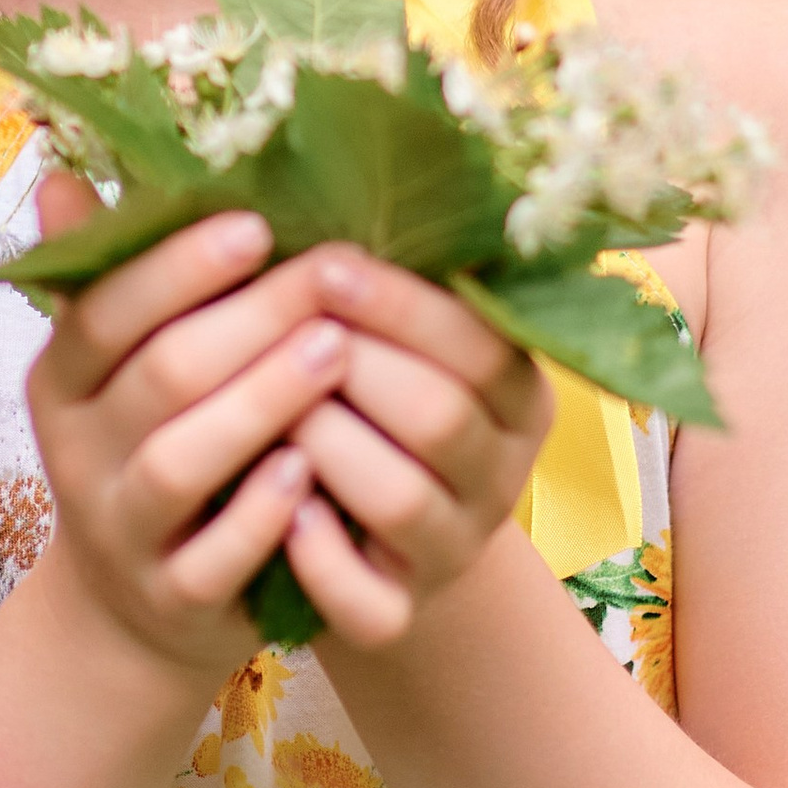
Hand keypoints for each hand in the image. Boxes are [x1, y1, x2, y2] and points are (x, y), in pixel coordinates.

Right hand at [25, 178, 350, 686]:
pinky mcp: (171, 599)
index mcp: (61, 379)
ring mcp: (122, 531)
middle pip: (159, 375)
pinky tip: (310, 468)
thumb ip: (109, 274)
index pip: (104, 310)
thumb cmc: (150, 444)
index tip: (258, 223)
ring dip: (261, 402)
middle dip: (249, 319)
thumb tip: (64, 169)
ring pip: (180, 463)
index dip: (178, 266)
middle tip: (329, 276)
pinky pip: (213, 559)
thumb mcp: (117, 365)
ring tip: (334, 350)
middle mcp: (77, 453)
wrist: (138, 605)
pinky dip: (260, 513)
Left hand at [281, 247, 553, 651]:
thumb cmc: (359, 396)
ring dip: (326, 445)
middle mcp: (500, 473)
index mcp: (518, 393)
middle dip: (350, 367)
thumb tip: (305, 172)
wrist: (356, 528)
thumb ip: (369, 280)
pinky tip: (280, 510)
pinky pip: (371, 605)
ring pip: (403, 499)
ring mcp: (453, 550)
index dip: (397, 303)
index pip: (479, 342)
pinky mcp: (400, 614)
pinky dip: (320, 558)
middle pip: (440, 416)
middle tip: (280, 334)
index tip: (320, 261)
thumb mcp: (387, 336)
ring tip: (269, 409)